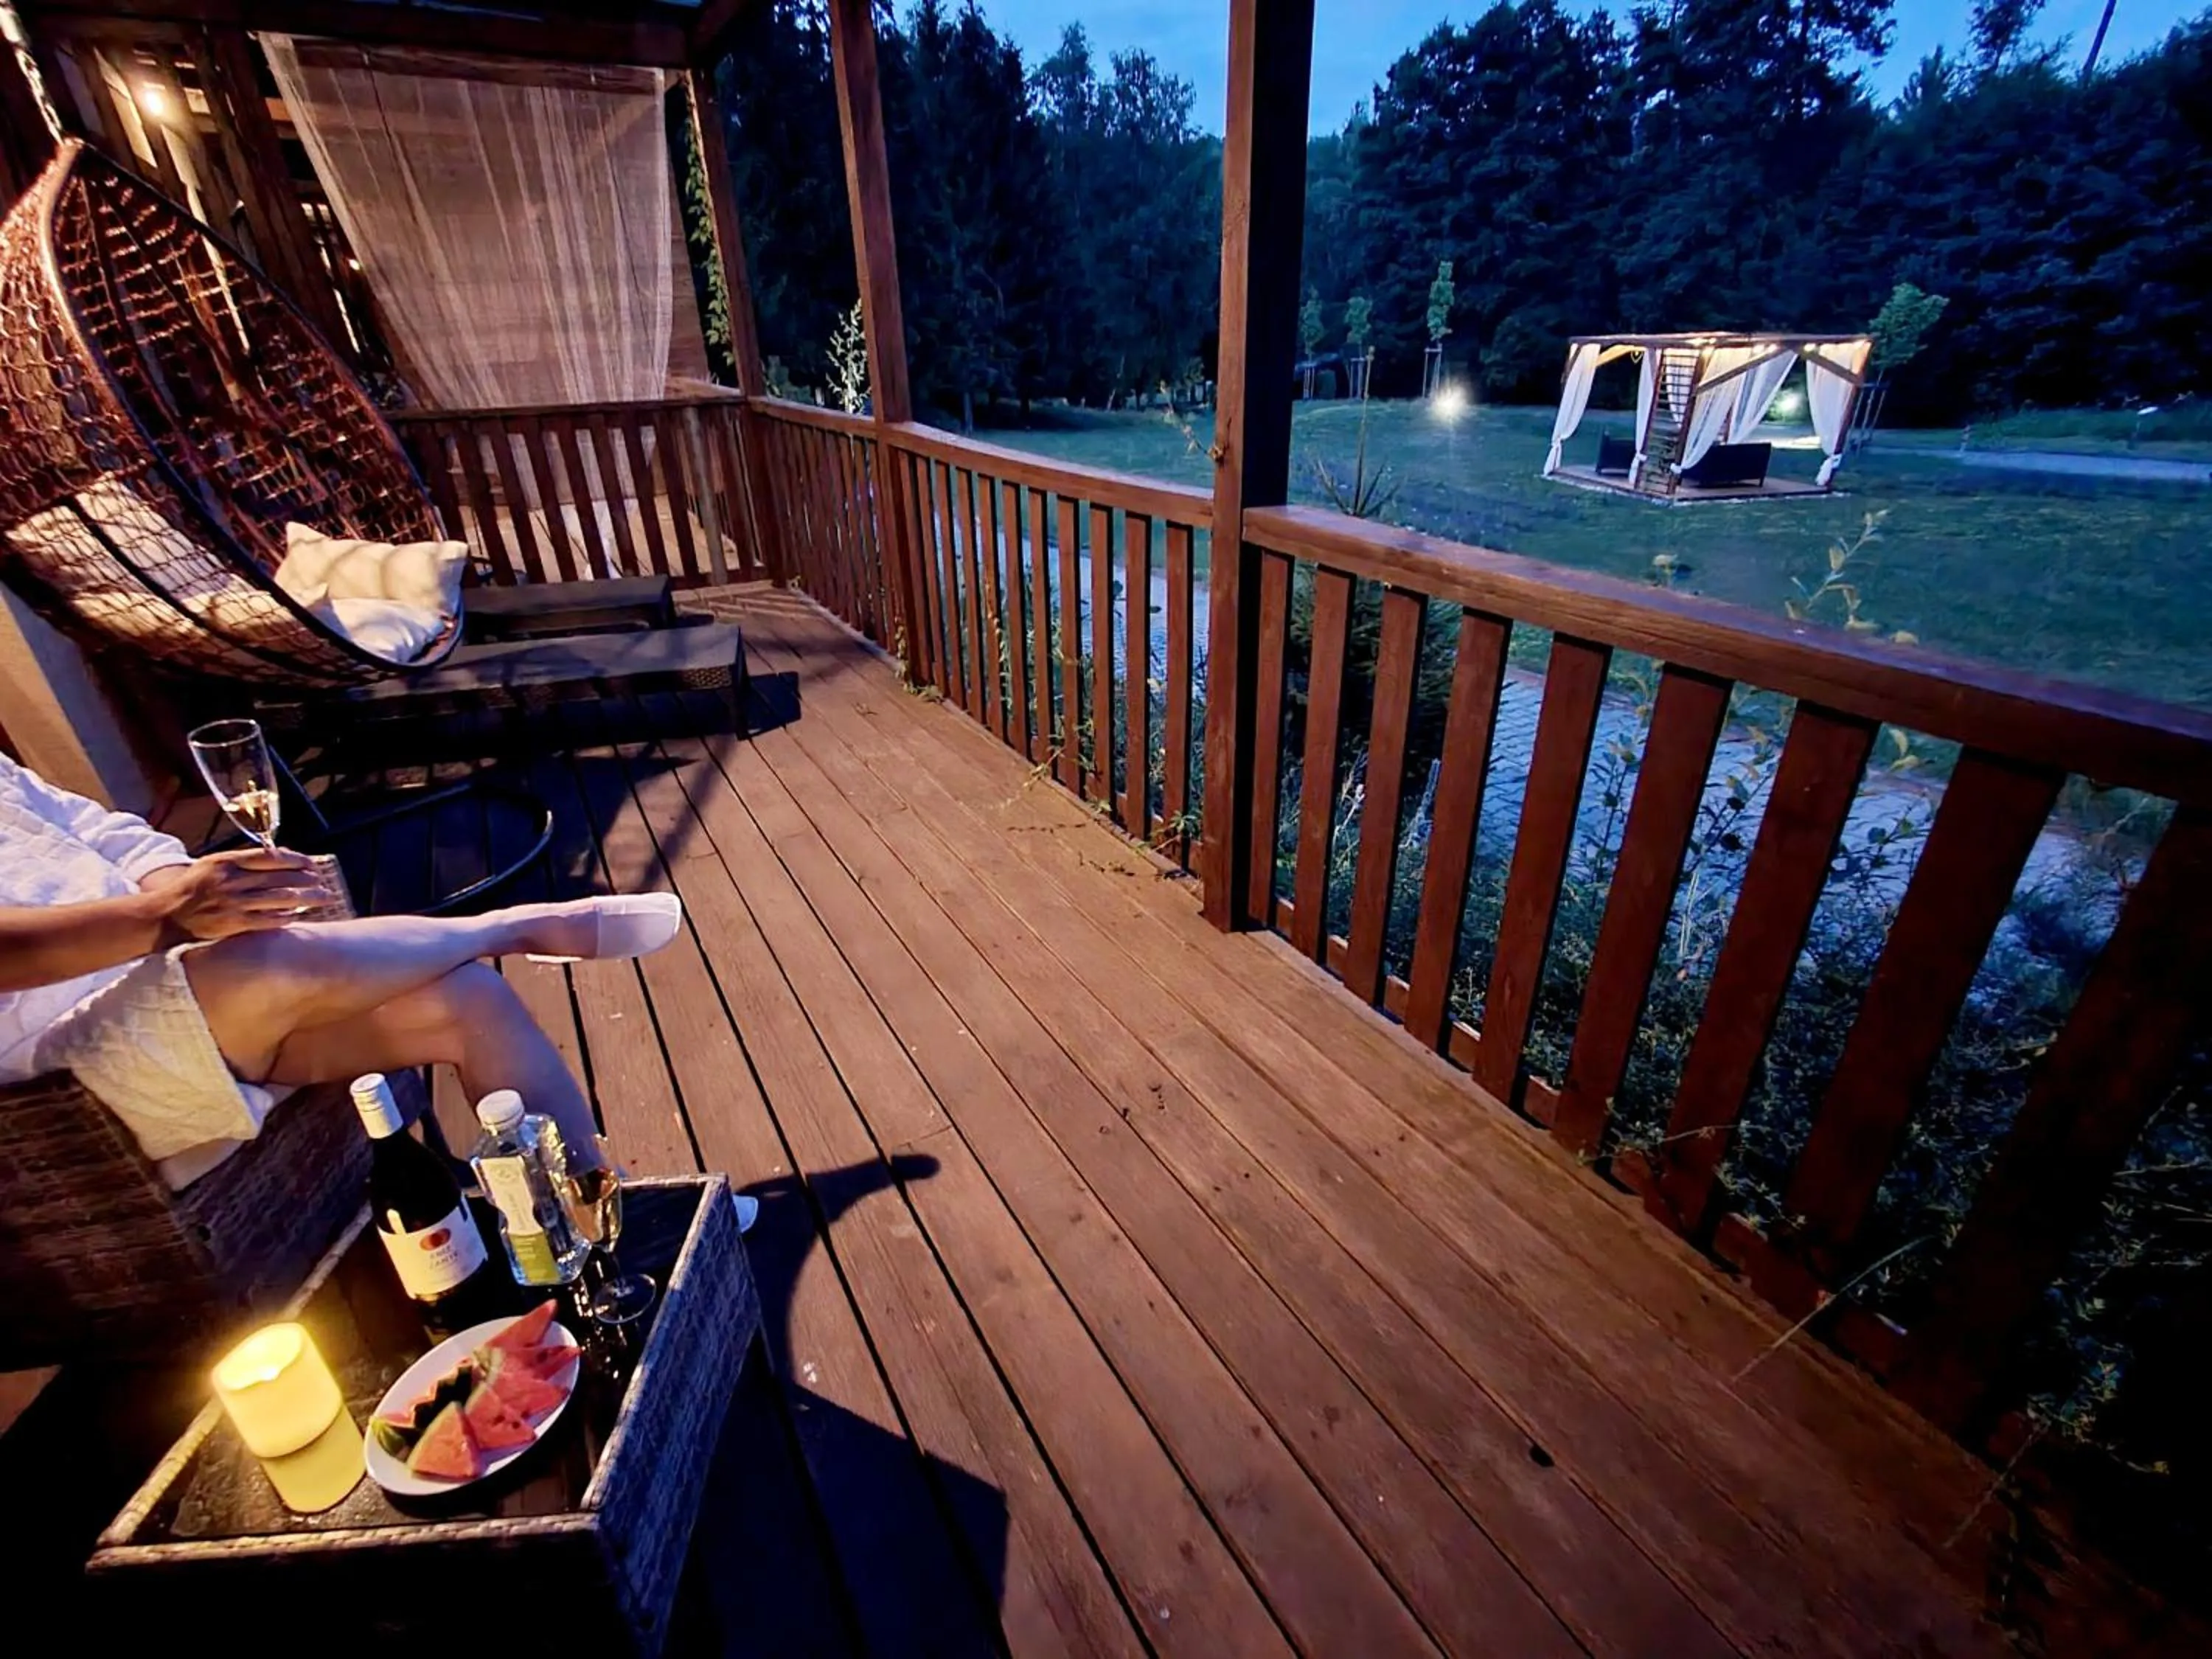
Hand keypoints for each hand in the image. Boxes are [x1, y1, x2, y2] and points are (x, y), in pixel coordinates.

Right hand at [142, 849, 325, 941]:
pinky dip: (285, 917)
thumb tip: (278, 857)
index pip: (270, 857)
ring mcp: (233, 902)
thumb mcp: (212, 864)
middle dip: (307, 879)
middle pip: (279, 877)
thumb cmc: (192, 887)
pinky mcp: (233, 923)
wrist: (166, 915)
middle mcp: (232, 880)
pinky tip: (299, 915)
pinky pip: (267, 919)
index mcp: (227, 861)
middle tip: (324, 881)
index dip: (295, 859)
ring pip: (278, 899)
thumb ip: (242, 860)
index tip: (311, 863)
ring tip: (323, 897)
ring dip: (305, 898)